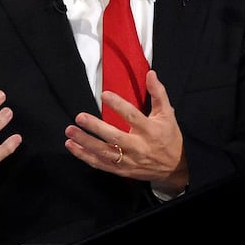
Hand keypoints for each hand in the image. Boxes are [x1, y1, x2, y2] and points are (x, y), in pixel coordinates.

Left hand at [64, 70, 188, 196]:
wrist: (175, 168)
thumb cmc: (169, 137)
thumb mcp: (167, 114)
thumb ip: (158, 93)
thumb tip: (150, 74)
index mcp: (150, 131)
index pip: (133, 116)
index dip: (118, 105)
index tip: (105, 94)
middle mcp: (139, 147)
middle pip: (115, 138)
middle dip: (96, 128)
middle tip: (80, 117)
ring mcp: (129, 161)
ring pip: (104, 153)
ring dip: (85, 143)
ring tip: (70, 131)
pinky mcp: (122, 170)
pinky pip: (100, 164)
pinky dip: (85, 156)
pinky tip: (73, 146)